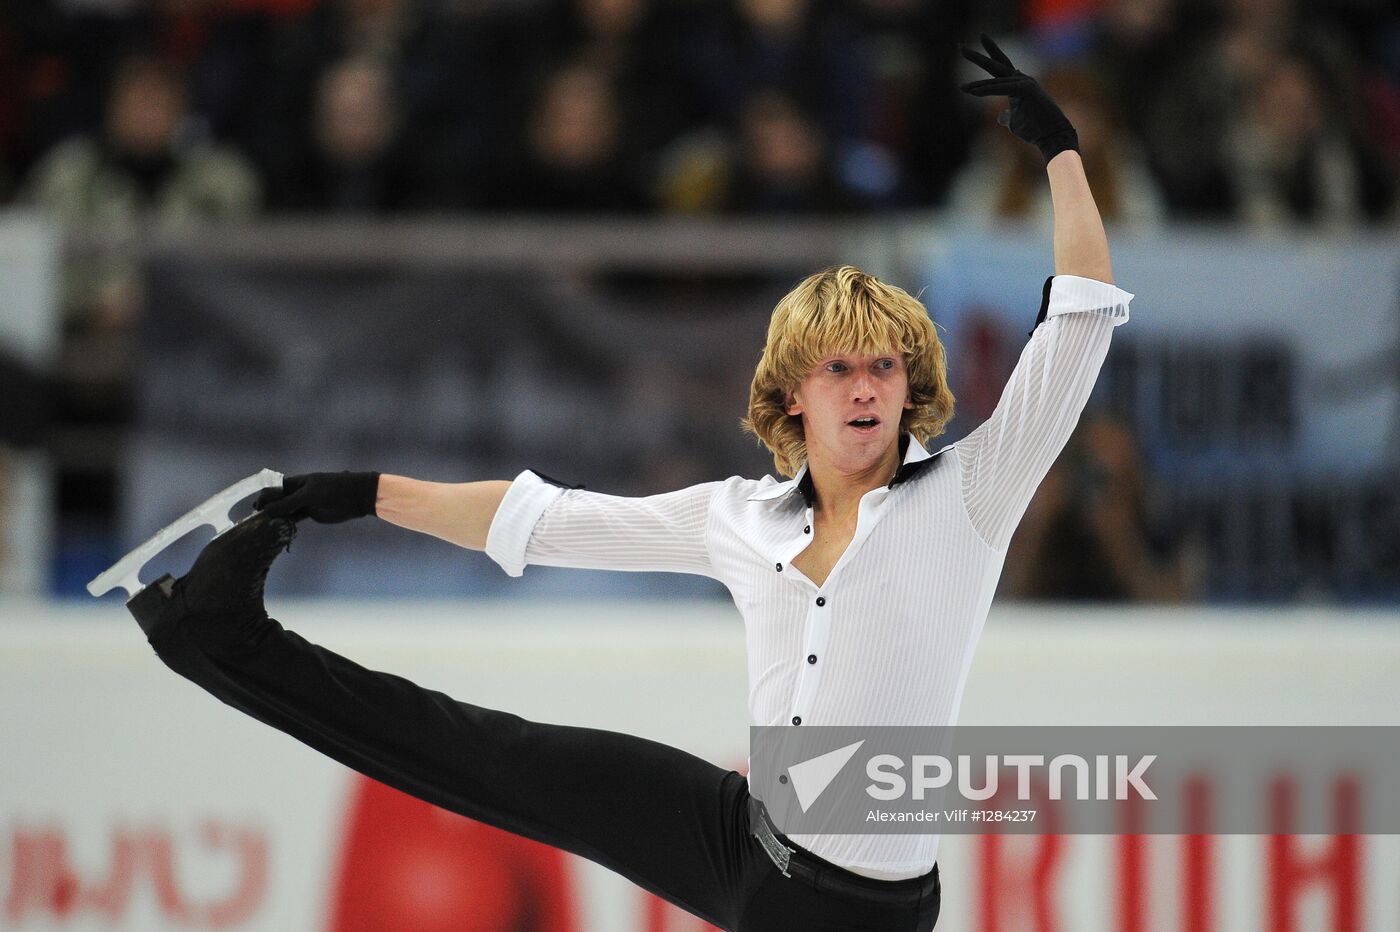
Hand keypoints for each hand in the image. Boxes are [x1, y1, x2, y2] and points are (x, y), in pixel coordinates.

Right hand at [253, 472, 379, 523]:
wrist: (356, 496)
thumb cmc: (332, 489)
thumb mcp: (308, 495)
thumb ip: (288, 503)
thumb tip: (266, 511)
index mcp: (296, 482)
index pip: (275, 488)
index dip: (265, 497)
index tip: (258, 508)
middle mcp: (298, 492)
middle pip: (278, 499)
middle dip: (268, 507)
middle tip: (258, 520)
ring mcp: (304, 503)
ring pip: (286, 509)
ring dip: (277, 516)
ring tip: (265, 526)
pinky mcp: (311, 513)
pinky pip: (295, 517)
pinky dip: (287, 522)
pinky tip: (279, 527)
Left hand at [959, 34, 1077, 163]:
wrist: (1052, 137)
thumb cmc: (1035, 130)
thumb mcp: (1015, 122)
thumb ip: (1007, 116)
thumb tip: (1000, 118)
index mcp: (1017, 84)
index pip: (998, 68)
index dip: (985, 58)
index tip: (967, 50)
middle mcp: (1021, 79)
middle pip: (996, 64)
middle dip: (977, 57)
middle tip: (959, 47)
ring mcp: (1025, 82)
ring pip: (995, 80)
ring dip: (976, 86)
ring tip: (961, 88)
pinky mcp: (1027, 89)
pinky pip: (1001, 88)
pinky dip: (986, 90)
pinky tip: (971, 92)